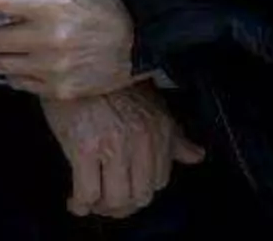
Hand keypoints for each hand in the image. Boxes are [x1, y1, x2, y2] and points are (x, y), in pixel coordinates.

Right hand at [40, 84, 204, 217]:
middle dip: (122, 205)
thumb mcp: (151, 105)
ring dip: (102, 207)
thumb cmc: (112, 82)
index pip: (159, 181)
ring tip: (91, 200)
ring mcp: (113, 146)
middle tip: (106, 200)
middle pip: (139, 196)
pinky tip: (75, 200)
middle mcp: (141, 141)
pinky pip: (88, 193)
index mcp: (160, 131)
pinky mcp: (84, 149)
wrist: (76, 63)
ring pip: (115, 200)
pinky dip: (81, 204)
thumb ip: (174, 136)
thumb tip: (197, 156)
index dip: (141, 190)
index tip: (126, 188)